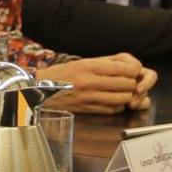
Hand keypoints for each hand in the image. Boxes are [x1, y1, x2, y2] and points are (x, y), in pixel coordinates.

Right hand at [40, 53, 156, 112]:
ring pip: (122, 99)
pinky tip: (111, 101)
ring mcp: (88, 97)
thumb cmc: (61, 74)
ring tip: (120, 92)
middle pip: (127, 84)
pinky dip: (117, 106)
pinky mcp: (87, 109)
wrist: (38, 89)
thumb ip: (105, 64)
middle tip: (127, 83)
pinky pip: (112, 109)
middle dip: (131, 84)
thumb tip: (129, 68)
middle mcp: (89, 81)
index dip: (133, 71)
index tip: (132, 72)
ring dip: (126, 96)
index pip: (124, 69)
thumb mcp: (81, 62)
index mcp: (88, 66)